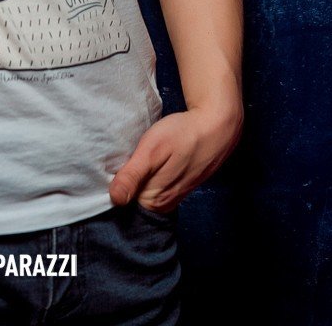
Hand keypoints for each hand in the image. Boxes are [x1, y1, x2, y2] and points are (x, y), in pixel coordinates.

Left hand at [108, 104, 243, 213]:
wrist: (216, 126)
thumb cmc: (183, 134)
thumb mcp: (152, 149)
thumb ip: (133, 175)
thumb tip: (115, 200)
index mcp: (153, 201)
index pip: (120, 198)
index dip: (115, 177)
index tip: (118, 161)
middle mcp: (162, 205)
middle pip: (132, 194)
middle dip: (126, 176)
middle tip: (131, 153)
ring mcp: (172, 197)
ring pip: (143, 188)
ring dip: (139, 173)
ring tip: (142, 154)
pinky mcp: (178, 188)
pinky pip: (155, 185)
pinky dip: (151, 172)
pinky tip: (154, 158)